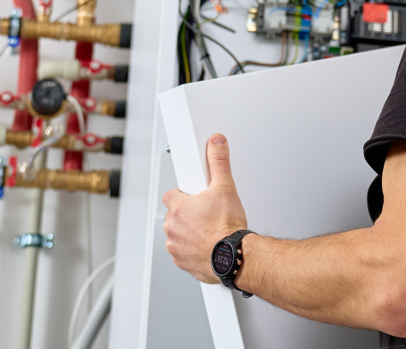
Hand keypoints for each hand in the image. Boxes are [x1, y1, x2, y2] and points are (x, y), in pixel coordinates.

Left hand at [162, 134, 247, 283]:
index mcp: (179, 208)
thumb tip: (216, 144)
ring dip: (188, 233)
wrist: (235, 257)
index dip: (182, 195)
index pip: (170, 195)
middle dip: (187, 215)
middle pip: (174, 216)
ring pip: (177, 235)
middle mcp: (173, 228)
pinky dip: (193, 250)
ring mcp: (176, 246)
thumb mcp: (226, 188)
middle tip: (205, 214)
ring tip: (208, 231)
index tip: (193, 197)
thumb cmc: (227, 228)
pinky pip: (183, 254)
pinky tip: (208, 246)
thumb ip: (219, 162)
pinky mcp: (183, 262)